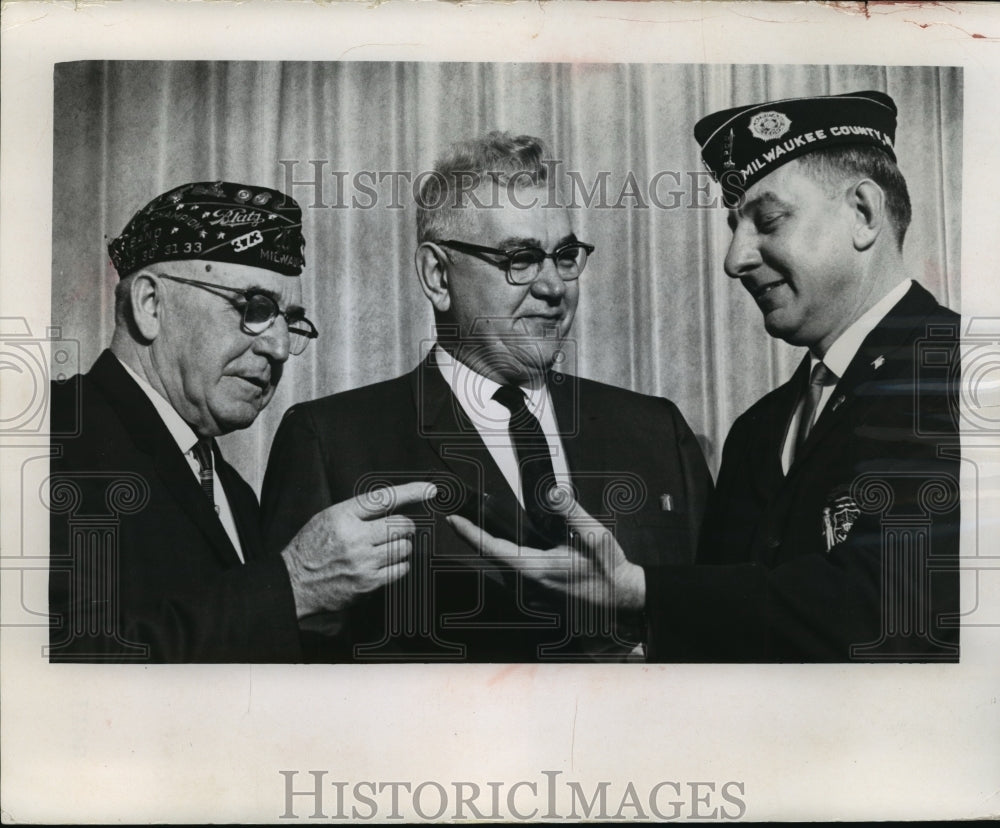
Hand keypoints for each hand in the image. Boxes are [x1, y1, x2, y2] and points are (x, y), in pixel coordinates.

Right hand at [281, 481, 436, 618]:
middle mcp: (355, 536)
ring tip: (389, 548)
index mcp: (343, 515)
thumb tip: (391, 506)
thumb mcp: (327, 518)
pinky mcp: (368, 582)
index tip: (430, 490)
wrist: (293, 583)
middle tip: (399, 530)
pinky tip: (389, 563)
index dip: (411, 492)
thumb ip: (357, 512)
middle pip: (401, 525)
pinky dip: (400, 564)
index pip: (384, 498)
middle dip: (406, 526)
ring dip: (403, 546)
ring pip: (404, 547)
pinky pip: (401, 569)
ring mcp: (363, 561)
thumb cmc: (310, 548)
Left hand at [446, 488, 645, 611]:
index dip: (470, 534)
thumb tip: (553, 492)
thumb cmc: (610, 571)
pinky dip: (507, 561)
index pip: (493, 549)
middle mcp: (528, 587)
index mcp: (537, 570)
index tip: (454, 520)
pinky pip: (514, 578)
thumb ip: (572, 512)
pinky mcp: (536, 599)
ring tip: (482, 528)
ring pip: (502, 569)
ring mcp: (531, 596)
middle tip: (463, 516)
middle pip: (492, 558)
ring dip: (493, 549)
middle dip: (476, 537)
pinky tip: (511, 548)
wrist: (622, 599)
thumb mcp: (596, 535)